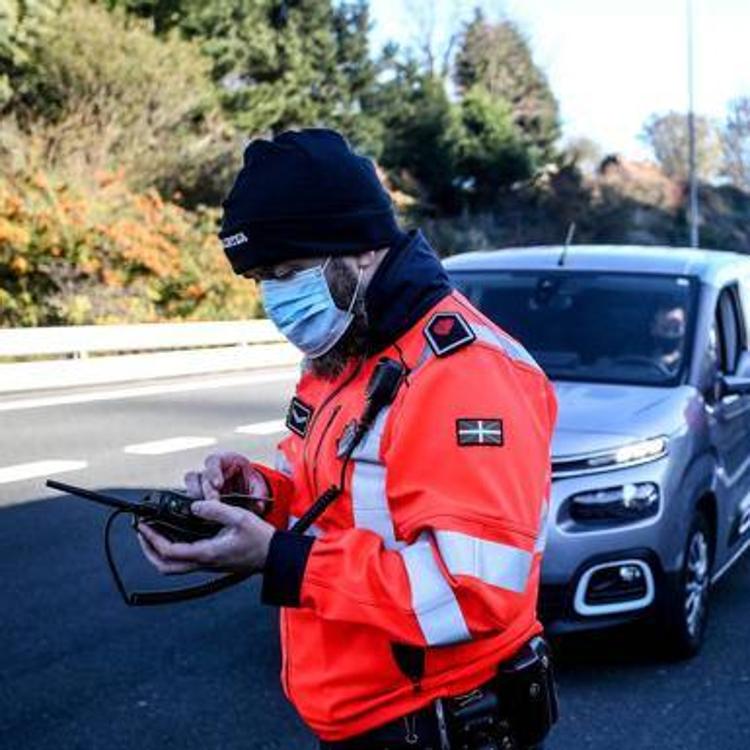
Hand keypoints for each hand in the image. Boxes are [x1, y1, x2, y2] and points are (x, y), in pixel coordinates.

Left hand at [136, 501, 274, 575]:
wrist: (274, 555)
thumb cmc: (260, 539)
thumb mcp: (239, 517)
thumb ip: (215, 510)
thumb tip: (195, 505)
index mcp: (207, 553)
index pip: (170, 551)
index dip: (152, 539)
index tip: (144, 526)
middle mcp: (204, 562)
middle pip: (165, 566)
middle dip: (148, 550)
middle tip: (142, 532)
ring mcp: (207, 564)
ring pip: (173, 566)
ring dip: (158, 552)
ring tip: (153, 534)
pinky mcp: (212, 561)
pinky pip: (184, 560)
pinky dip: (172, 550)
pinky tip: (175, 535)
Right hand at [184, 451, 268, 512]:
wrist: (246, 490)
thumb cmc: (251, 483)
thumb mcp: (258, 486)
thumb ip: (258, 494)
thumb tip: (258, 506)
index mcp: (226, 460)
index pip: (214, 460)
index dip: (213, 471)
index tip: (218, 484)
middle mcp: (211, 469)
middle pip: (200, 474)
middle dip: (206, 489)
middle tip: (214, 501)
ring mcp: (202, 481)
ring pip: (191, 482)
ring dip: (196, 495)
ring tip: (205, 507)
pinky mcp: (198, 493)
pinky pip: (189, 494)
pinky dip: (192, 502)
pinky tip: (199, 512)